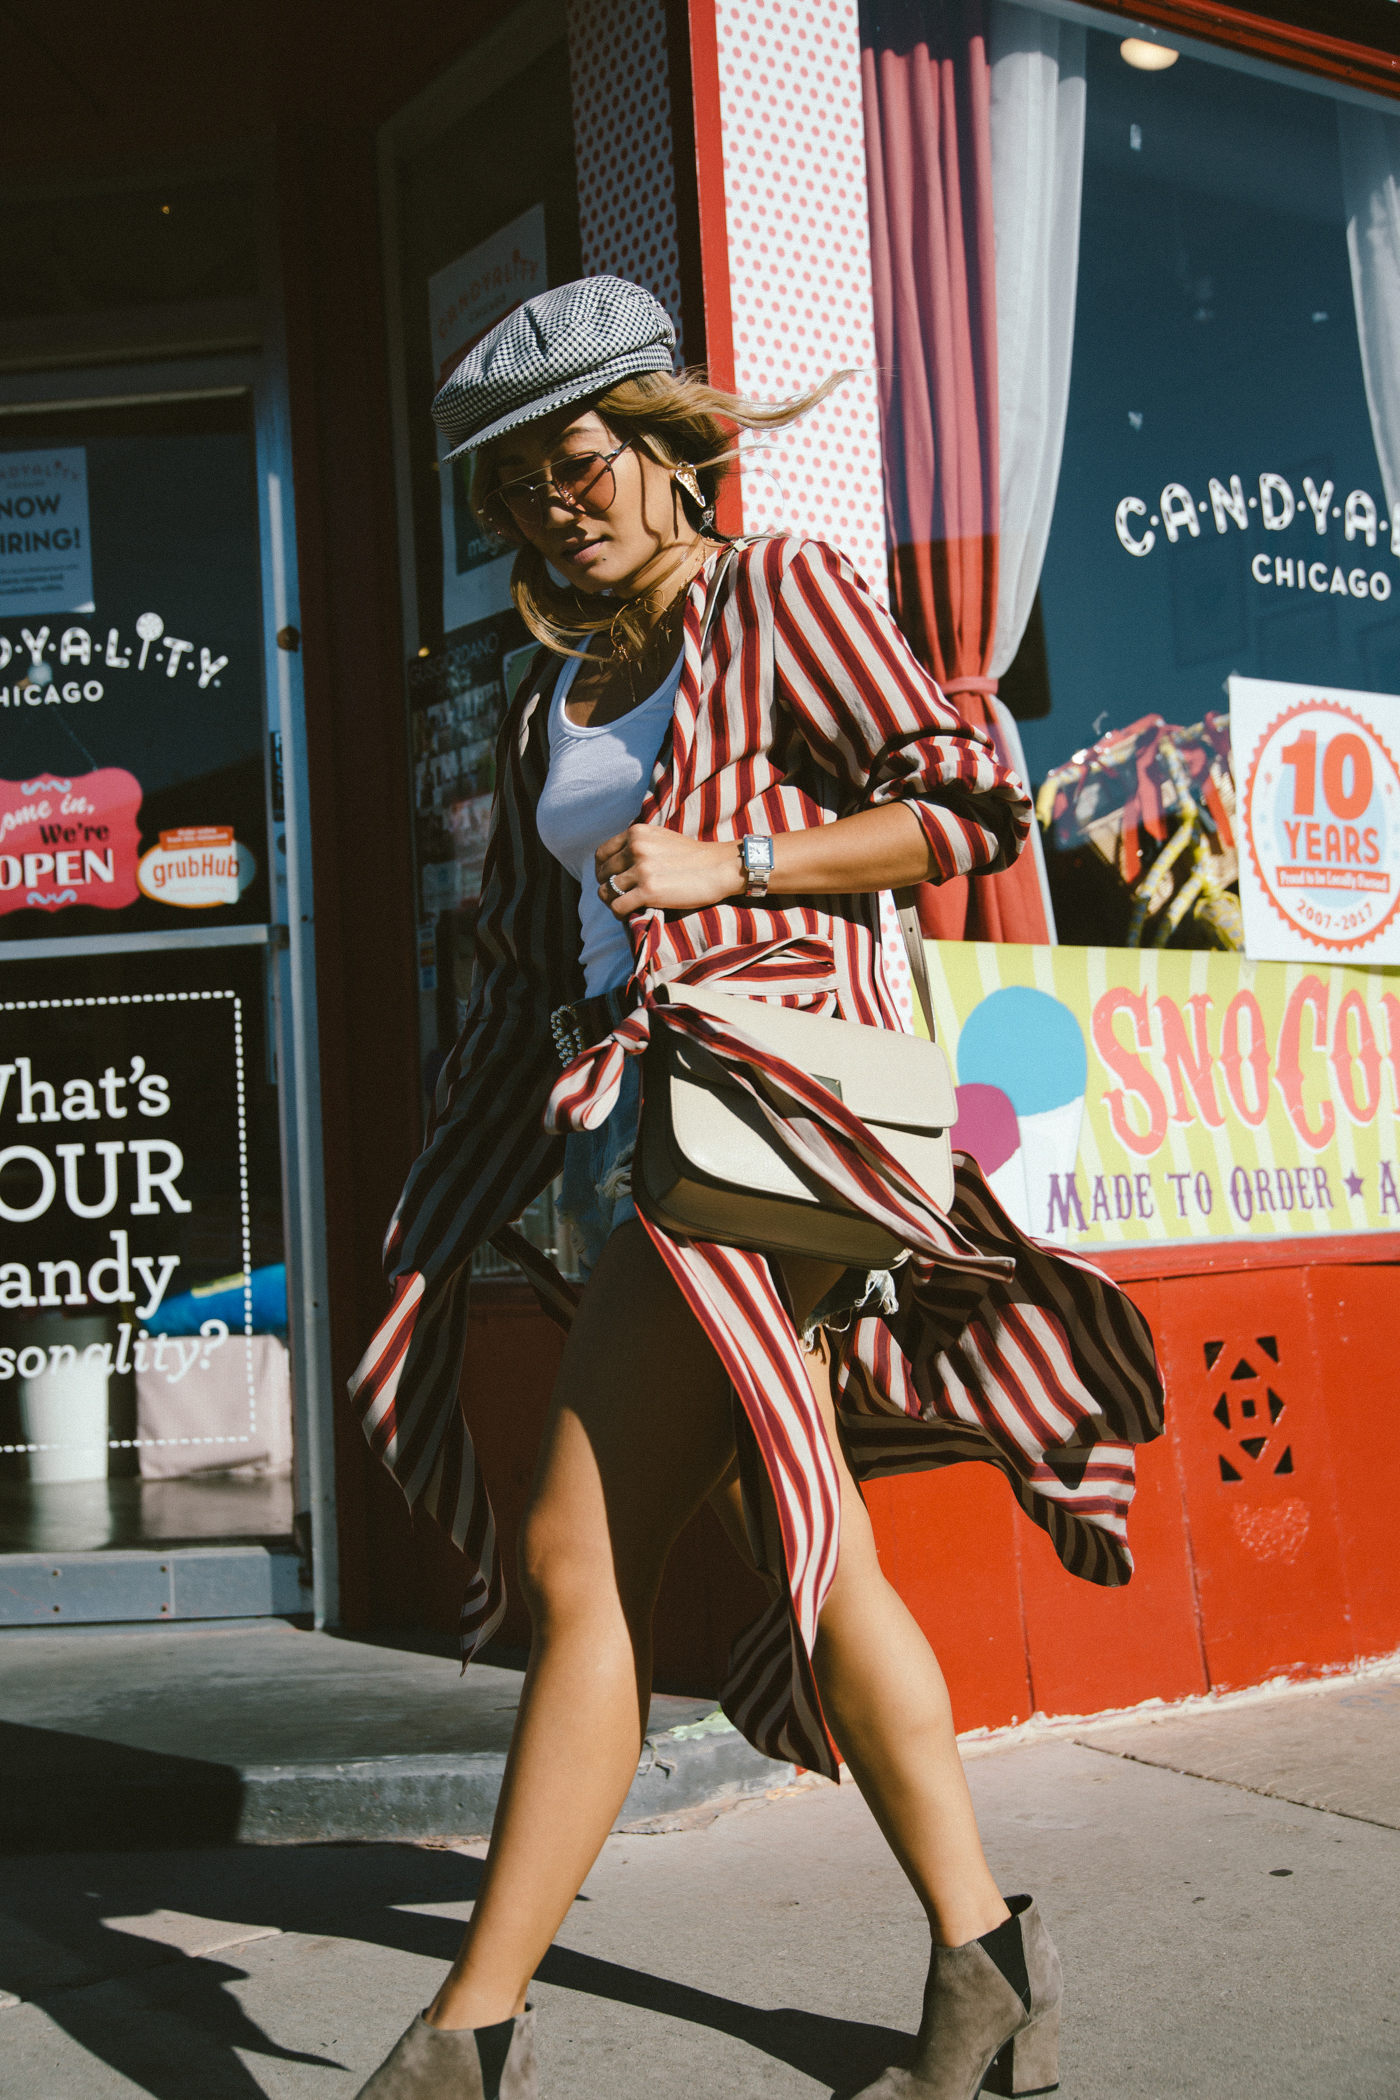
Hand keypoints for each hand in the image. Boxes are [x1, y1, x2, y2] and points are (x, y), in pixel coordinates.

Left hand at [594, 824, 742, 915]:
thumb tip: (619, 860)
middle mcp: (636, 848)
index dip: (602, 869)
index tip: (610, 879)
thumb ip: (640, 843)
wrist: (719, 867)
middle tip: (619, 897)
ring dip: (612, 902)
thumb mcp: (662, 838)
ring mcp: (642, 869)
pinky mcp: (649, 891)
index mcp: (637, 833)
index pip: (602, 854)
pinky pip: (618, 906)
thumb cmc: (693, 856)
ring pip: (606, 891)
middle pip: (603, 874)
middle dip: (607, 887)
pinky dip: (619, 913)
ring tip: (623, 906)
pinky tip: (628, 915)